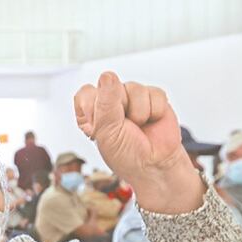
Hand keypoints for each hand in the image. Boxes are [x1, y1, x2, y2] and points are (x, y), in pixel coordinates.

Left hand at [74, 72, 201, 213]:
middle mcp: (110, 102)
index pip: (86, 93)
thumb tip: (108, 76)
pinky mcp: (153, 97)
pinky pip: (154, 93)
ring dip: (139, 113)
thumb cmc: (127, 155)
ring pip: (134, 88)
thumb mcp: (107, 133)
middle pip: (111, 86)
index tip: (102, 127)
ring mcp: (132, 98)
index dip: (95, 108)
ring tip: (139, 126)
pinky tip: (152, 122)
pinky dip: (155, 111)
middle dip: (120, 110)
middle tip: (125, 128)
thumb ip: (105, 103)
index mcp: (92, 112)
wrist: (156, 165)